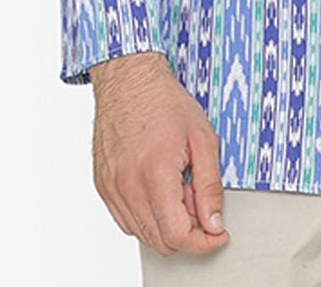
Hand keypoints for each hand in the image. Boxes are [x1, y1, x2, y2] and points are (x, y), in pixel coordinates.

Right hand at [89, 50, 229, 256]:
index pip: (178, 235)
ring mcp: (112, 188)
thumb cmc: (163, 101)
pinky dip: (146, 215)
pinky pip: (125, 220)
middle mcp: (128, 186)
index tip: (217, 234)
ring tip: (177, 187)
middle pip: (160, 241)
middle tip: (197, 198)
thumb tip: (214, 223)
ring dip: (166, 223)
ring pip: (142, 234)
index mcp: (155, 174)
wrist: (128, 79)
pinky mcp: (103, 186)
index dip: (204, 242)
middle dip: (187, 229)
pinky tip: (158, 188)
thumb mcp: (202, 138)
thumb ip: (209, 186)